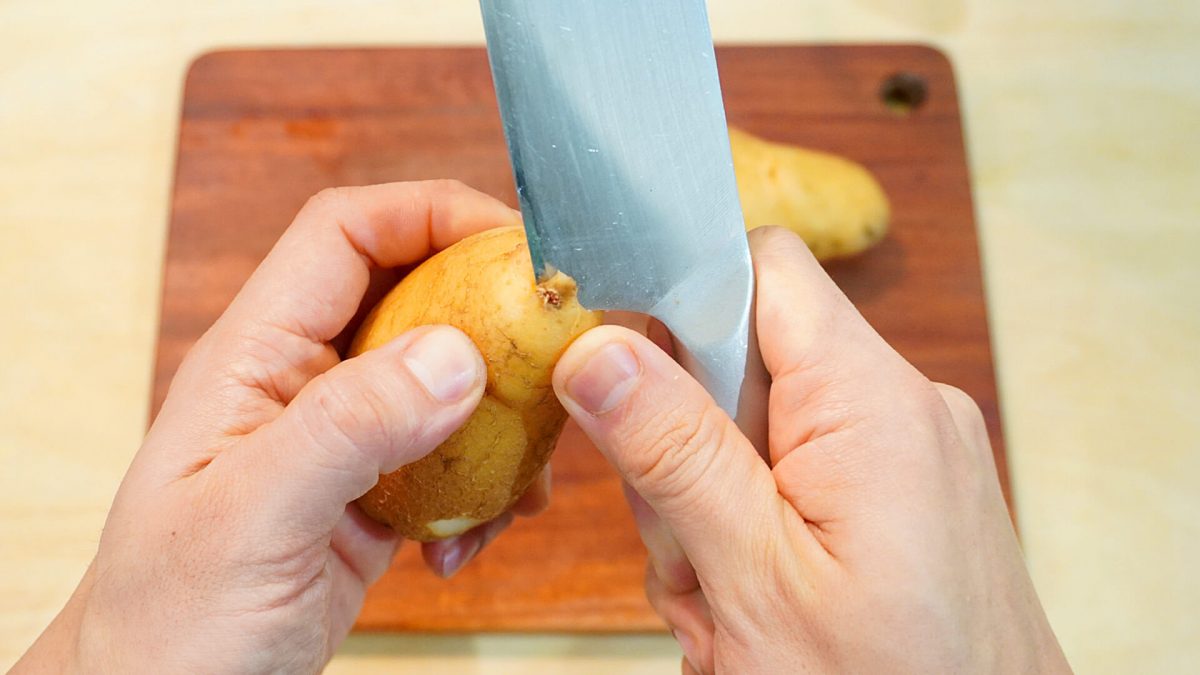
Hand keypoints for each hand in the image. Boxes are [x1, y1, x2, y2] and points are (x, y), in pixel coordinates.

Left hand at [17, 181, 546, 673]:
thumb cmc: (169, 619)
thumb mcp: (253, 515)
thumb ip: (348, 428)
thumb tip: (457, 358)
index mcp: (256, 355)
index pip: (345, 234)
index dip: (431, 214)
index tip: (515, 242)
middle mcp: (304, 381)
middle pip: (414, 295)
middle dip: (491, 314)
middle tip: (555, 352)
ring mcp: (342, 438)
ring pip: (446, 378)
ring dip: (501, 418)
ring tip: (523, 472)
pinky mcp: (373, 492)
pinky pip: (452, 458)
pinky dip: (485, 490)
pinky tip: (470, 540)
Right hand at [553, 226, 1070, 673]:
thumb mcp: (760, 582)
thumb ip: (677, 456)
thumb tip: (595, 351)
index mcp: (873, 401)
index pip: (760, 266)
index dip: (678, 298)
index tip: (620, 375)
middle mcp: (898, 408)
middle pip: (741, 361)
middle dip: (686, 452)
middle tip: (691, 553)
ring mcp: (901, 456)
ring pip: (751, 432)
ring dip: (710, 515)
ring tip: (727, 607)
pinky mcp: (895, 497)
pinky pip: (790, 479)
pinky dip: (751, 538)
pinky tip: (754, 612)